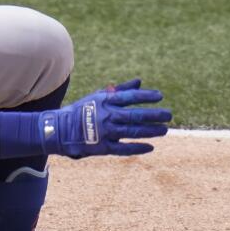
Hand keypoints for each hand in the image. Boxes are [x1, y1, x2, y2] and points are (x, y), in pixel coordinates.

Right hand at [39, 79, 170, 157]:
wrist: (61, 129)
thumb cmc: (82, 110)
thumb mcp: (99, 96)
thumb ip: (120, 90)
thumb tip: (140, 82)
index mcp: (105, 101)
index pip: (129, 97)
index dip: (145, 96)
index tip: (160, 96)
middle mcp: (106, 116)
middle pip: (135, 115)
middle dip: (153, 115)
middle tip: (168, 115)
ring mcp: (105, 132)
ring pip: (132, 132)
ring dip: (150, 131)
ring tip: (164, 130)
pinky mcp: (102, 148)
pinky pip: (123, 149)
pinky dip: (137, 148)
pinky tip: (150, 147)